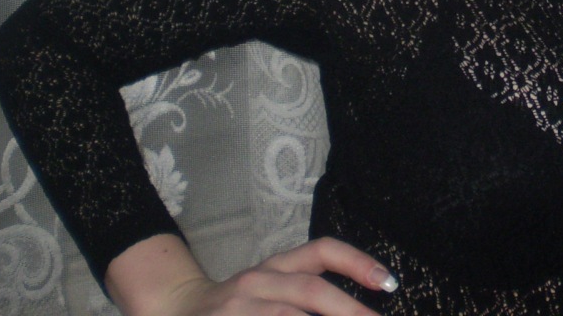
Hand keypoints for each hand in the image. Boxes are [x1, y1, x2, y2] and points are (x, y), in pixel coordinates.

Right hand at [106, 234, 397, 315]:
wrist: (173, 311)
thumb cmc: (234, 307)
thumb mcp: (270, 288)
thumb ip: (307, 294)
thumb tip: (358, 306)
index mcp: (274, 266)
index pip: (320, 252)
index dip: (357, 263)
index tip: (389, 283)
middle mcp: (256, 282)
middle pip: (309, 290)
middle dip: (348, 310)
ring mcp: (236, 309)